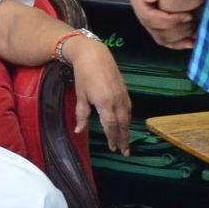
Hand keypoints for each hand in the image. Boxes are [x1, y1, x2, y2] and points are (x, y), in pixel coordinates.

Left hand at [65, 37, 131, 153]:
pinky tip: (125, 124)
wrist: (94, 55)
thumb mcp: (81, 95)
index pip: (111, 126)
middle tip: (124, 152)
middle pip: (122, 125)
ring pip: (127, 118)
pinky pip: (129, 109)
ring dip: (127, 131)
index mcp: (105, 103)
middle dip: (123, 139)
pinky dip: (128, 119)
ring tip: (126, 142)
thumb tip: (79, 131)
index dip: (112, 138)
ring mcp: (123, 96)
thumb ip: (82, 114)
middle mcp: (117, 101)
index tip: (113, 148)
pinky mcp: (125, 91)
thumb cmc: (84, 75)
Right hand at [128, 0, 208, 48]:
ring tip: (194, 35)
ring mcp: (149, 5)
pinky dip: (176, 39)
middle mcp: (141, 1)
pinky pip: (163, 31)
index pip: (147, 15)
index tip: (187, 16)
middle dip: (173, 31)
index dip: (167, 21)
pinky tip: (191, 40)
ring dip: (175, 38)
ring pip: (157, 33)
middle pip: (152, 27)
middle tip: (194, 24)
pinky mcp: (159, 7)